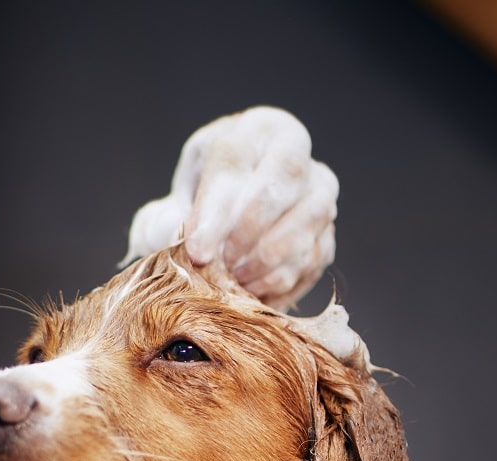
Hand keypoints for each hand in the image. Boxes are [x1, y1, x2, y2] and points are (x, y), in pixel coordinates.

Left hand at [124, 106, 338, 311]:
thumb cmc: (198, 201)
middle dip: (249, 232)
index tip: (197, 251)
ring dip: (268, 261)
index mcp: (253, 131)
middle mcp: (294, 152)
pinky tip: (253, 293)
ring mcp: (319, 191)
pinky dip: (284, 282)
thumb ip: (168, 221)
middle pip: (284, 183)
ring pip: (308, 221)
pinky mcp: (328, 231)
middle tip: (221, 265)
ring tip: (234, 283)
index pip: (237, 162)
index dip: (217, 210)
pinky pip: (315, 257)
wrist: (226, 216)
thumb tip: (180, 244)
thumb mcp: (174, 200)